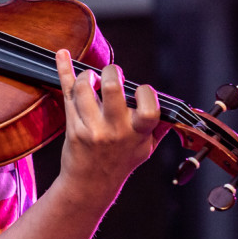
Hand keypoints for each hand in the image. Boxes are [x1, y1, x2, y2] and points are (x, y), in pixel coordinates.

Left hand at [54, 49, 166, 199]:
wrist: (91, 183)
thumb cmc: (120, 162)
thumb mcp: (146, 148)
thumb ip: (159, 127)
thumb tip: (174, 110)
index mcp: (137, 134)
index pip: (149, 107)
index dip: (146, 92)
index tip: (139, 91)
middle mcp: (115, 130)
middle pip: (113, 88)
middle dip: (112, 72)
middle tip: (112, 75)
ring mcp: (91, 128)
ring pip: (85, 88)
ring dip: (88, 75)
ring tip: (92, 79)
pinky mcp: (73, 126)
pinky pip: (67, 93)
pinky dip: (63, 70)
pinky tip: (62, 55)